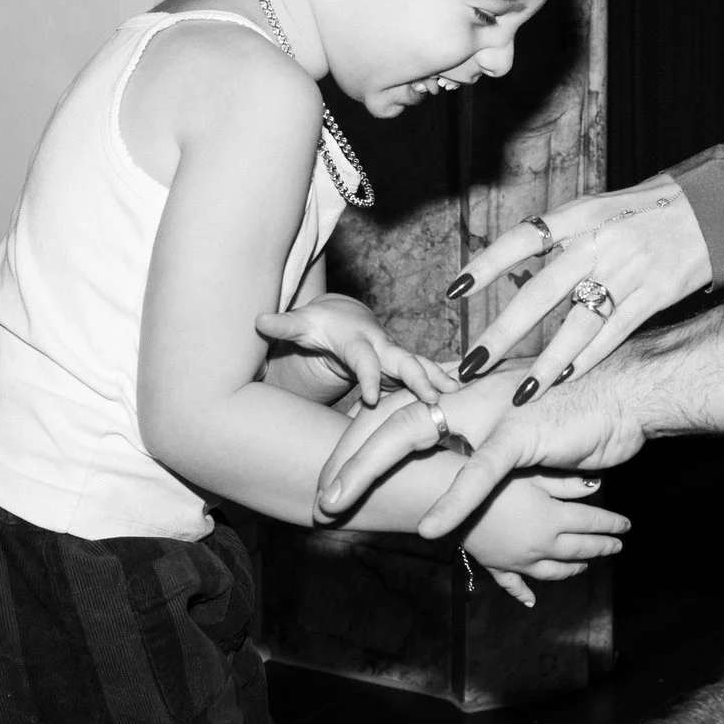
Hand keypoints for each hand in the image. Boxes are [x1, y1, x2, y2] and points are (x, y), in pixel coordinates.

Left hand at [253, 293, 449, 409]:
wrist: (345, 319)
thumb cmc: (321, 324)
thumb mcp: (302, 325)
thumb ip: (283, 326)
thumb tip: (258, 321)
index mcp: (358, 340)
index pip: (363, 360)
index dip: (367, 378)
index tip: (370, 400)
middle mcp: (383, 348)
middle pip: (405, 362)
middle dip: (420, 378)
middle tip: (436, 397)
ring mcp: (397, 359)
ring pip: (423, 370)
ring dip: (442, 383)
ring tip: (461, 399)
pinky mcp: (405, 372)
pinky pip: (429, 380)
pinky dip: (447, 388)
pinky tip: (466, 404)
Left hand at [317, 362, 652, 537]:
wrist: (631, 388)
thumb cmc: (576, 407)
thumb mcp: (516, 422)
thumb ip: (480, 433)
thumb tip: (453, 453)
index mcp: (464, 393)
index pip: (396, 410)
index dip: (357, 439)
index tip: (327, 472)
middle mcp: (467, 395)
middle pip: (388, 419)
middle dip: (345, 455)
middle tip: (315, 494)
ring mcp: (491, 410)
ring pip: (414, 435)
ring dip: (369, 470)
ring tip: (337, 501)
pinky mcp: (523, 432)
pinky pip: (480, 470)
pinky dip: (452, 499)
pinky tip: (428, 525)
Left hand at [446, 178, 712, 397]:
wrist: (711, 209)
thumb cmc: (645, 208)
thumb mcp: (599, 207)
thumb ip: (561, 235)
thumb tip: (514, 266)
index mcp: (581, 215)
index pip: (524, 238)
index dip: (487, 264)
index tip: (454, 291)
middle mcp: (601, 242)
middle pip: (542, 292)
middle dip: (504, 333)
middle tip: (472, 365)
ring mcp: (629, 270)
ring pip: (579, 324)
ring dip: (547, 363)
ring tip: (521, 393)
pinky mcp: (656, 294)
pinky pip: (615, 333)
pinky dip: (589, 358)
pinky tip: (564, 379)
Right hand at [459, 470, 628, 607]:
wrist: (451, 499)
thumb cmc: (493, 480)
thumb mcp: (535, 474)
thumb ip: (567, 483)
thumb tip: (597, 485)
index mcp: (553, 520)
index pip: (591, 522)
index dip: (611, 523)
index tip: (627, 525)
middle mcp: (541, 545)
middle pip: (578, 548)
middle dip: (601, 547)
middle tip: (617, 546)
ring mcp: (520, 560)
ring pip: (553, 570)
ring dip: (572, 569)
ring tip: (584, 567)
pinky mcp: (499, 565)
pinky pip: (514, 584)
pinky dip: (524, 593)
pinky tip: (531, 600)